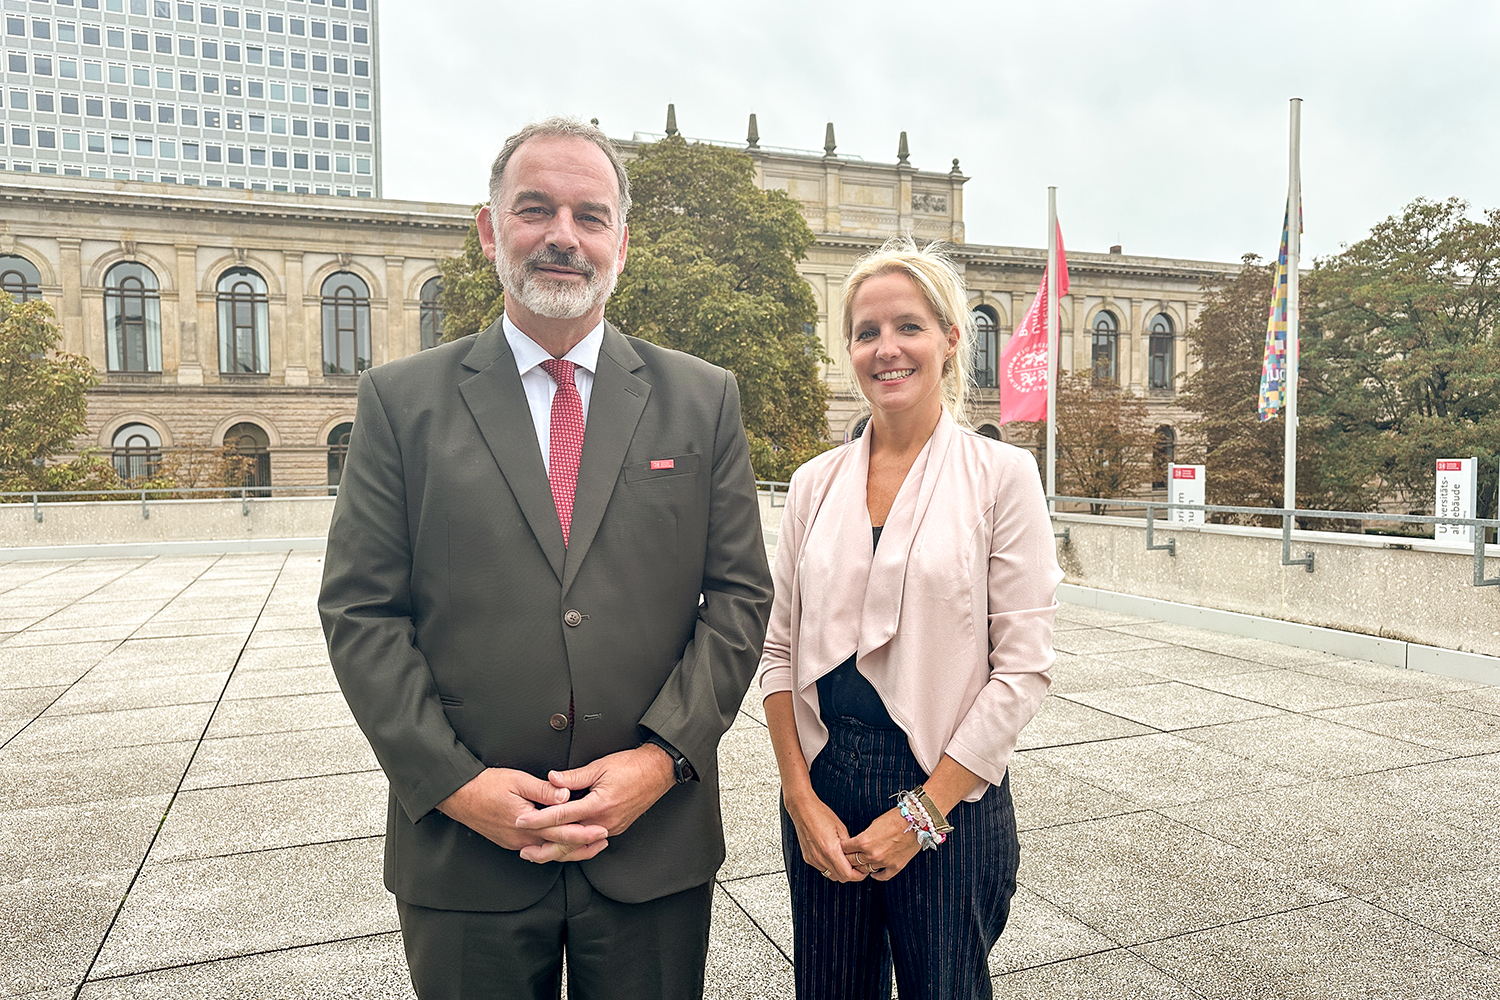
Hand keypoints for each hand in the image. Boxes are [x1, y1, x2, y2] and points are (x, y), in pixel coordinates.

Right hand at [436, 767, 609, 861]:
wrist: (459, 795)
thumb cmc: (486, 785)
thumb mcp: (518, 781)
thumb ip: (544, 790)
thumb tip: (565, 795)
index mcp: (527, 823)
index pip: (562, 833)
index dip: (584, 832)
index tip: (601, 830)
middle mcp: (522, 838)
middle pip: (558, 848)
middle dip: (582, 846)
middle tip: (602, 842)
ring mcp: (515, 842)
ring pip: (547, 852)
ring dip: (568, 850)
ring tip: (587, 845)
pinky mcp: (510, 841)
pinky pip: (536, 849)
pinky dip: (552, 849)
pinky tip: (561, 845)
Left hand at [514, 745, 675, 845]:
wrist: (658, 771)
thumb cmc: (632, 766)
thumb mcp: (599, 766)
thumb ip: (573, 776)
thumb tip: (552, 778)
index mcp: (599, 804)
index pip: (561, 815)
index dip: (538, 819)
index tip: (522, 821)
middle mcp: (604, 820)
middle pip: (569, 841)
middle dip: (544, 847)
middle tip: (525, 850)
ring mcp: (611, 826)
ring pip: (580, 846)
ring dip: (558, 851)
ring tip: (539, 853)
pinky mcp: (615, 827)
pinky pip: (590, 842)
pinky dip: (575, 846)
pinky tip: (564, 847)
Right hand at [784, 788, 864, 882]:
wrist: (803, 810)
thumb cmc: (821, 815)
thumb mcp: (841, 828)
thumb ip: (849, 846)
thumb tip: (857, 857)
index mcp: (830, 850)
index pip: (848, 874)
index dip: (859, 875)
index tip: (864, 870)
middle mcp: (820, 858)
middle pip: (840, 878)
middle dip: (852, 874)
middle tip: (858, 867)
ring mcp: (813, 859)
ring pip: (831, 875)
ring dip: (841, 872)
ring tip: (847, 862)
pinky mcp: (808, 858)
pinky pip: (823, 869)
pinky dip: (831, 867)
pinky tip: (835, 858)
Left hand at [841, 807, 919, 881]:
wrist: (915, 821)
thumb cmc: (895, 818)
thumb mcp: (873, 825)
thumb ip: (864, 837)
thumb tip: (858, 845)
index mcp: (864, 841)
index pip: (845, 849)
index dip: (843, 847)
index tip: (843, 847)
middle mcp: (872, 854)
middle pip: (852, 861)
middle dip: (848, 858)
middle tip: (848, 856)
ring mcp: (883, 862)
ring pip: (865, 869)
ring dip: (863, 866)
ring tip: (861, 862)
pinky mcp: (895, 867)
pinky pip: (882, 876)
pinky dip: (876, 875)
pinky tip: (874, 873)